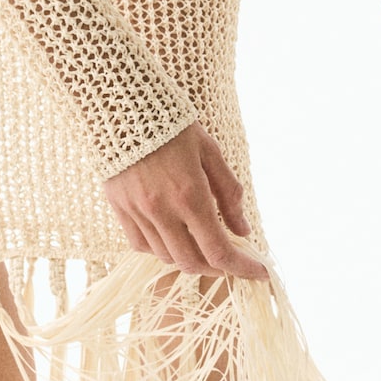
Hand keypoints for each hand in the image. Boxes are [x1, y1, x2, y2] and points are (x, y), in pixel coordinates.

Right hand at [104, 122, 269, 280]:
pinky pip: (140, 245)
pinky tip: (171, 235)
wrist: (122, 107)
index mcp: (190, 195)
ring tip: (200, 242)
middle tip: (231, 259)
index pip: (219, 251)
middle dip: (216, 268)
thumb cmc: (173, 126)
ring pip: (165, 257)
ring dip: (189, 258)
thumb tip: (243, 230)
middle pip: (192, 262)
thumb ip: (229, 194)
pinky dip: (160, 248)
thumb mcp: (210, 153)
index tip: (260, 273)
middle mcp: (162, 211)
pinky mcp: (119, 209)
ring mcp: (138, 212)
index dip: (242, 268)